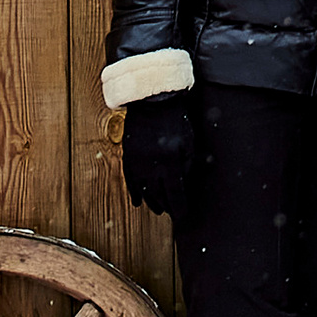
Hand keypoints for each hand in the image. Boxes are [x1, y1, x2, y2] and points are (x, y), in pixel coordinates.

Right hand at [121, 93, 201, 216]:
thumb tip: (186, 183)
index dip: (179, 206)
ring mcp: (138, 161)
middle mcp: (152, 164)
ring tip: (158, 208)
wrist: (152, 101)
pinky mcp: (128, 155)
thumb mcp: (188, 141)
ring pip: (144, 189)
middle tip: (171, 212)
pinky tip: (138, 201)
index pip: (175, 192)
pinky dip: (134, 192)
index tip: (182, 216)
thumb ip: (188, 164)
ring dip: (151, 201)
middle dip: (166, 205)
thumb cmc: (174, 120)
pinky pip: (130, 179)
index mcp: (170, 161)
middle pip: (159, 194)